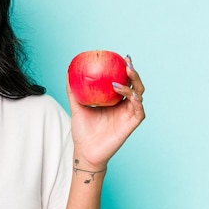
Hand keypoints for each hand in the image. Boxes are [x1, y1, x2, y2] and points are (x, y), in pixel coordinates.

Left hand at [66, 55, 145, 169]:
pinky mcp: (131, 125)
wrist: (85, 150)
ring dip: (134, 85)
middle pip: (135, 86)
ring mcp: (128, 115)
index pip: (123, 81)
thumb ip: (73, 90)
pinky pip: (139, 111)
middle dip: (134, 73)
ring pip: (139, 96)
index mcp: (114, 101)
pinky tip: (132, 96)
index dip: (126, 69)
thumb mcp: (76, 106)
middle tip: (127, 63)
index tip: (122, 57)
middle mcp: (123, 106)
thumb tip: (68, 71)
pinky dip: (137, 102)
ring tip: (126, 75)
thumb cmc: (82, 130)